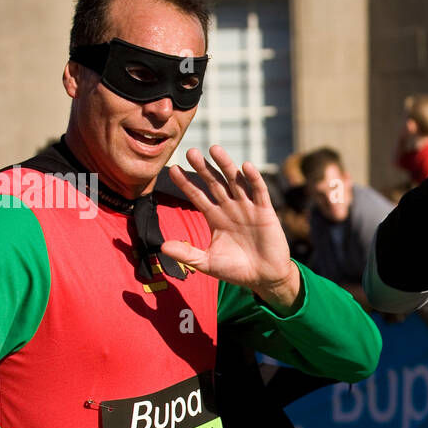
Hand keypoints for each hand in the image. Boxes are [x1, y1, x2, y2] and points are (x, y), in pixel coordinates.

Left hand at [164, 145, 301, 311]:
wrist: (264, 278)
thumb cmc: (236, 270)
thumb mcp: (207, 263)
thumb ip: (187, 254)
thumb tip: (162, 247)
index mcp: (214, 217)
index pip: (197, 195)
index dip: (185, 183)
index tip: (172, 169)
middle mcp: (229, 208)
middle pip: (214, 183)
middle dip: (202, 168)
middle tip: (190, 152)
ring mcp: (247, 207)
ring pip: (234, 181)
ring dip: (226, 165)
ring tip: (215, 149)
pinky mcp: (265, 211)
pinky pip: (259, 191)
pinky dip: (253, 178)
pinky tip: (245, 166)